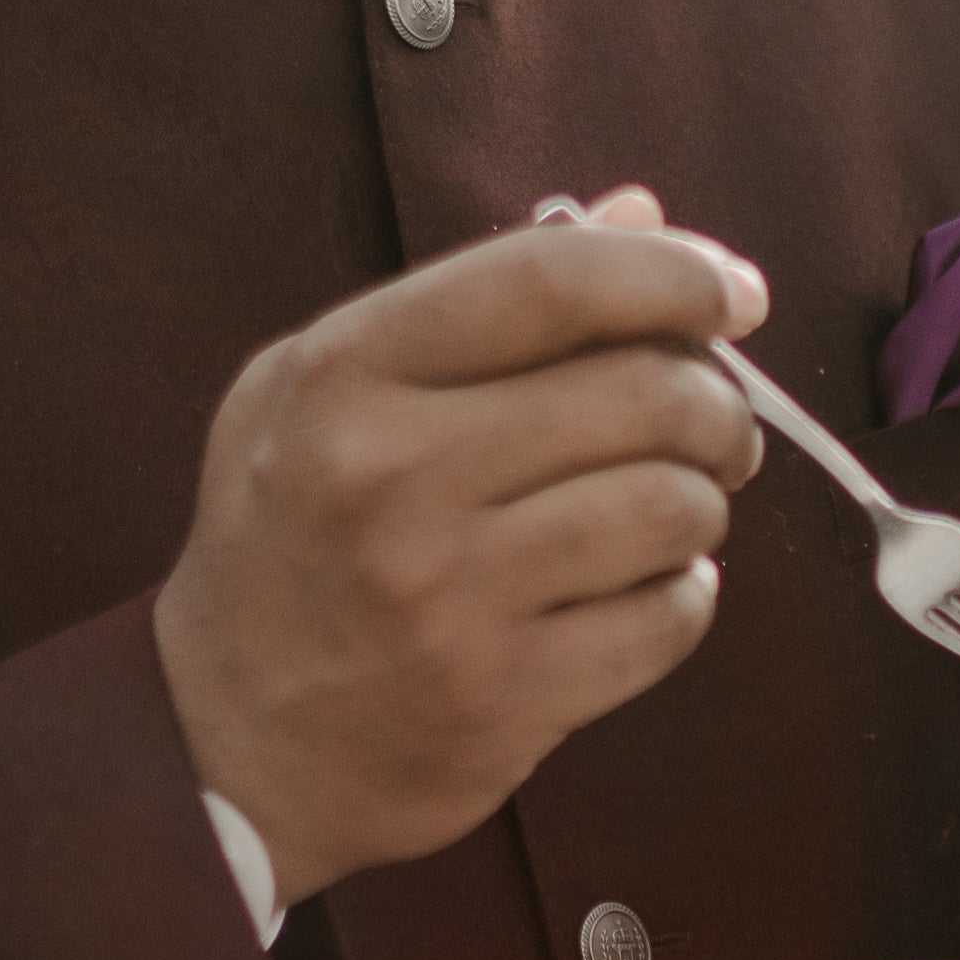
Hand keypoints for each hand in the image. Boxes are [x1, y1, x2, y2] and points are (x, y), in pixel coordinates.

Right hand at [155, 187, 762, 912]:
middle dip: (715, 401)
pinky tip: (642, 591)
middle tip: (716, 425)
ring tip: (674, 509)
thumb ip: (482, 294)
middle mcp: (391, 478)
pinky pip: (667, 620)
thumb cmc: (292, 536)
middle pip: (641, 394)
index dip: (671, 273)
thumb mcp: (327, 385)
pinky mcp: (503, 700)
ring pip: (672, 507)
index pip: (549, 281)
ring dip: (704, 501)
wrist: (225, 746)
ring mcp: (448, 599)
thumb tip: (642, 213)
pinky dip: (684, 597)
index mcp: (345, 376)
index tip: (734, 292)